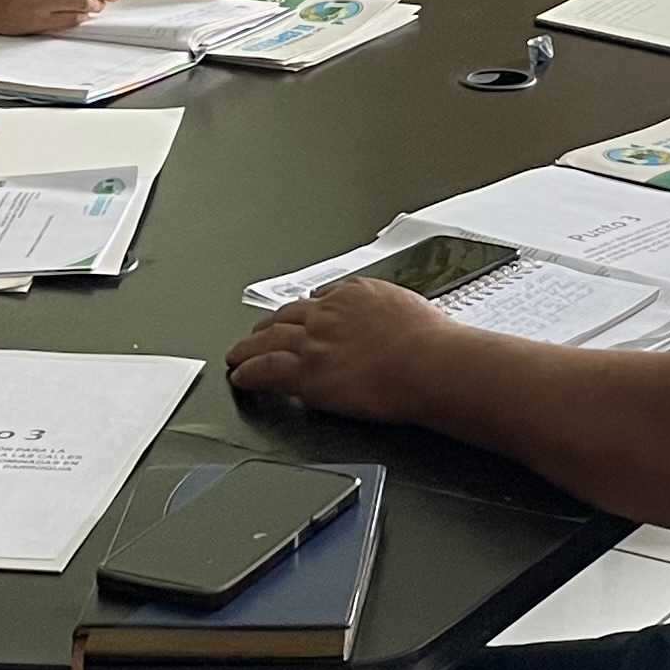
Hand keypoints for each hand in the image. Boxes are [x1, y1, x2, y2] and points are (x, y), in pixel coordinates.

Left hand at [224, 276, 455, 422]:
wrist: (429, 363)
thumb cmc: (433, 343)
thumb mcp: (410, 309)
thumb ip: (390, 312)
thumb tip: (392, 322)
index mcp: (355, 293)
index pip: (320, 299)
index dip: (306, 312)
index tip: (301, 318)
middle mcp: (328, 312)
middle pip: (286, 315)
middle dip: (269, 325)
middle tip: (258, 333)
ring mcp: (314, 341)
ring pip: (267, 339)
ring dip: (248, 347)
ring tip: (237, 355)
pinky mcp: (307, 371)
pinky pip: (265, 369)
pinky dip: (248, 372)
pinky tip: (240, 376)